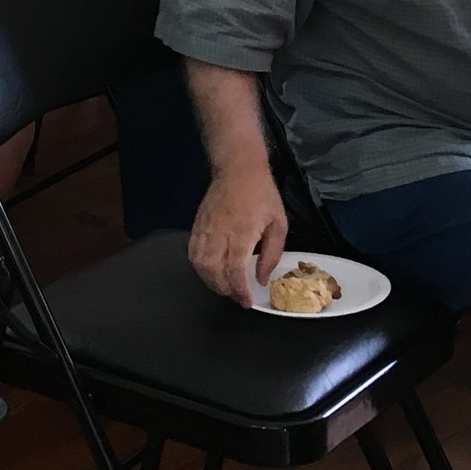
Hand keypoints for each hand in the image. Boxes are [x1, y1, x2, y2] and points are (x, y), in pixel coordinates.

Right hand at [187, 165, 287, 300]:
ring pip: (199, 264)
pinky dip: (199, 267)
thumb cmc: (262, 194)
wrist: (238, 168)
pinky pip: (192, 252)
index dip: (239, 290)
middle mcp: (220, 233)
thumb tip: (261, 279)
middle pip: (213, 271)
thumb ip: (272, 254)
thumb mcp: (278, 223)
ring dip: (210, 281)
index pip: (235, 270)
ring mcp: (205, 228)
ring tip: (224, 286)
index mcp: (242, 232)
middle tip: (236, 296)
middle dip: (224, 289)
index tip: (246, 301)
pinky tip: (210, 272)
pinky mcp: (197, 224)